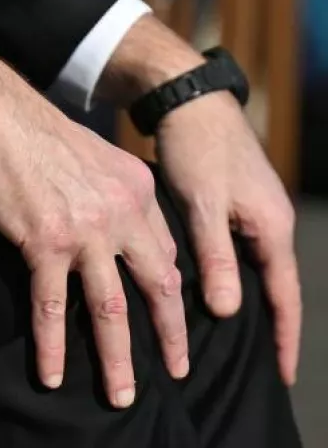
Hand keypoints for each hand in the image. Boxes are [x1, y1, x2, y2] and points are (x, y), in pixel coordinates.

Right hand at [0, 24, 186, 406]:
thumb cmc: (42, 134)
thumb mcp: (100, 157)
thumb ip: (122, 196)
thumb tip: (134, 239)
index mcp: (138, 190)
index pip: (166, 252)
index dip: (169, 291)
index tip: (169, 318)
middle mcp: (121, 213)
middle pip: (156, 287)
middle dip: (170, 337)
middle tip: (177, 371)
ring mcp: (85, 231)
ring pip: (110, 309)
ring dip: (117, 359)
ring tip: (121, 395)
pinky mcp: (45, 242)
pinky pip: (51, 306)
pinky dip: (52, 346)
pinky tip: (52, 375)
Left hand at [156, 94, 299, 384]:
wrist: (186, 96)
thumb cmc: (196, 148)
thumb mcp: (203, 205)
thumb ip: (217, 258)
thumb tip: (230, 311)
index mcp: (272, 226)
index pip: (285, 296)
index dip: (284, 337)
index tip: (282, 375)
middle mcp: (271, 221)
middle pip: (275, 285)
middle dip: (270, 324)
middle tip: (259, 365)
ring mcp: (255, 208)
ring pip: (255, 266)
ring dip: (249, 299)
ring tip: (236, 337)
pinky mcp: (235, 199)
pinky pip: (240, 248)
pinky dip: (233, 272)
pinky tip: (215, 288)